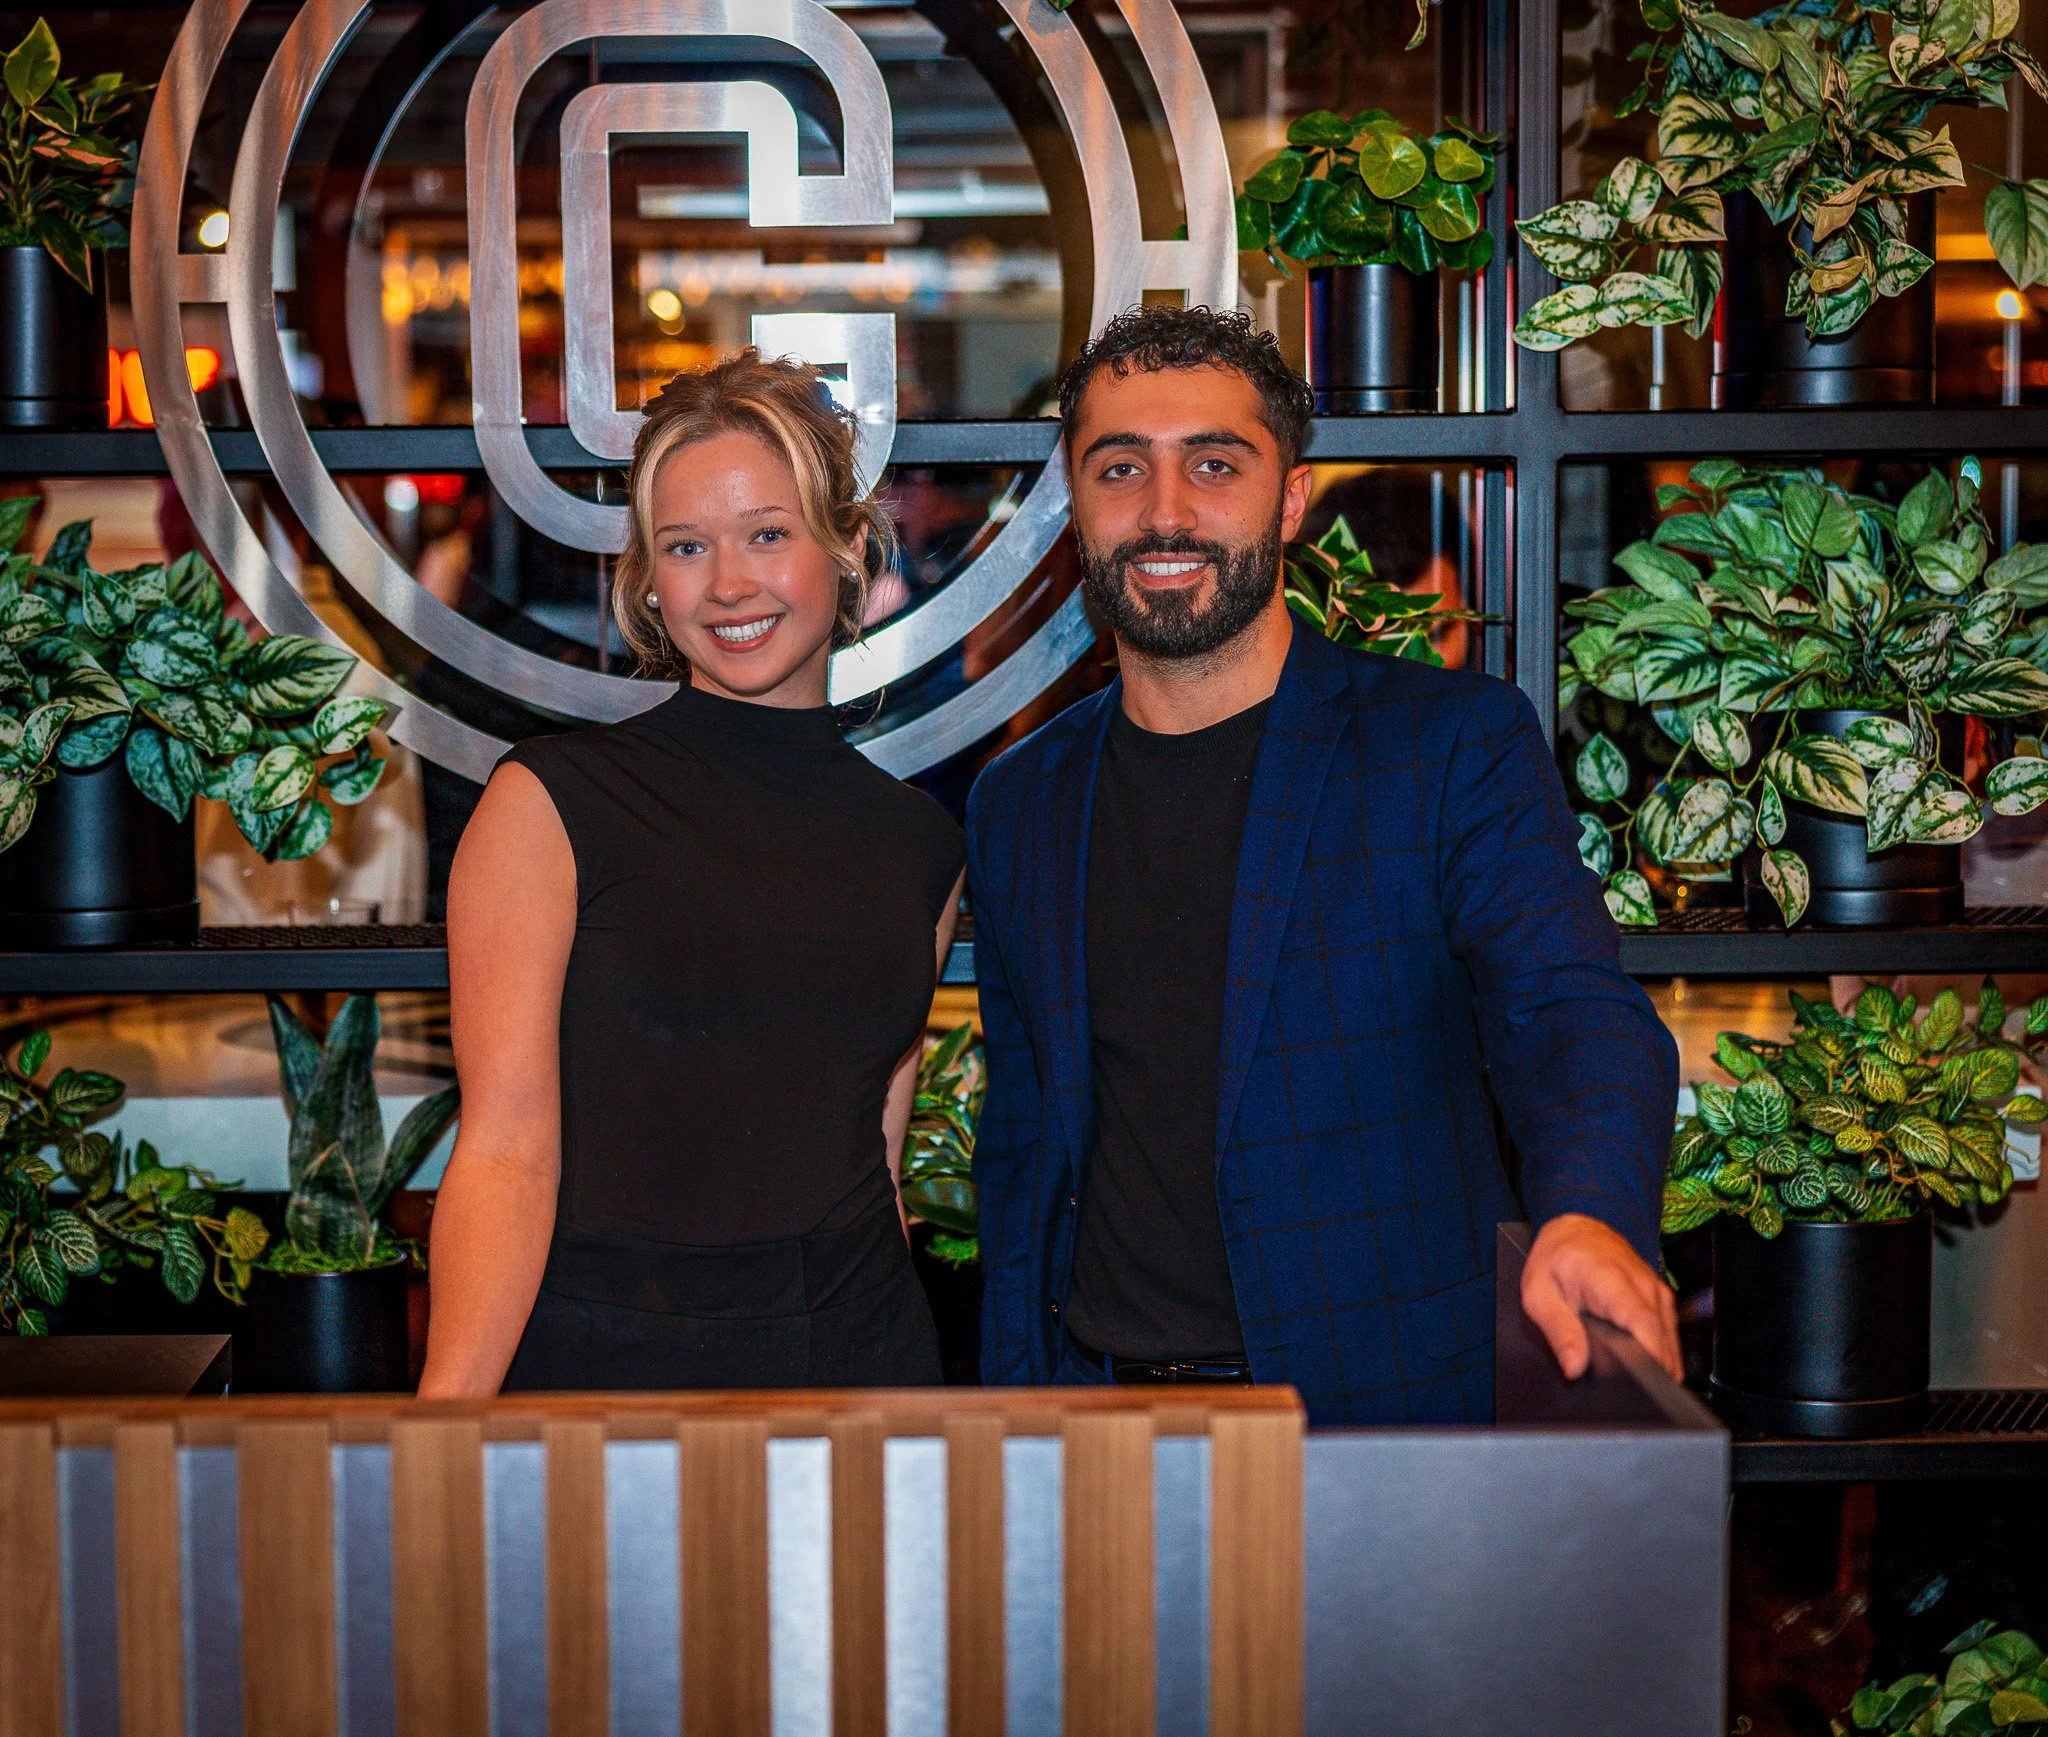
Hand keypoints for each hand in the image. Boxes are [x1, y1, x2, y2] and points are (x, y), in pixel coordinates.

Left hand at [1521, 1213, 1680, 1382]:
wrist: (1575, 1228)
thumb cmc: (1555, 1259)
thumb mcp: (1539, 1294)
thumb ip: (1559, 1331)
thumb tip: (1575, 1368)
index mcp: (1611, 1279)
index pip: (1644, 1324)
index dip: (1650, 1358)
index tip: (1645, 1384)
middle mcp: (1642, 1284)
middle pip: (1663, 1338)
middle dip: (1653, 1371)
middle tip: (1631, 1394)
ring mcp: (1656, 1290)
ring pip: (1670, 1339)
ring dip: (1659, 1364)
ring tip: (1637, 1383)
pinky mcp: (1661, 1298)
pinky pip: (1668, 1332)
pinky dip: (1661, 1351)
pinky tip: (1645, 1366)